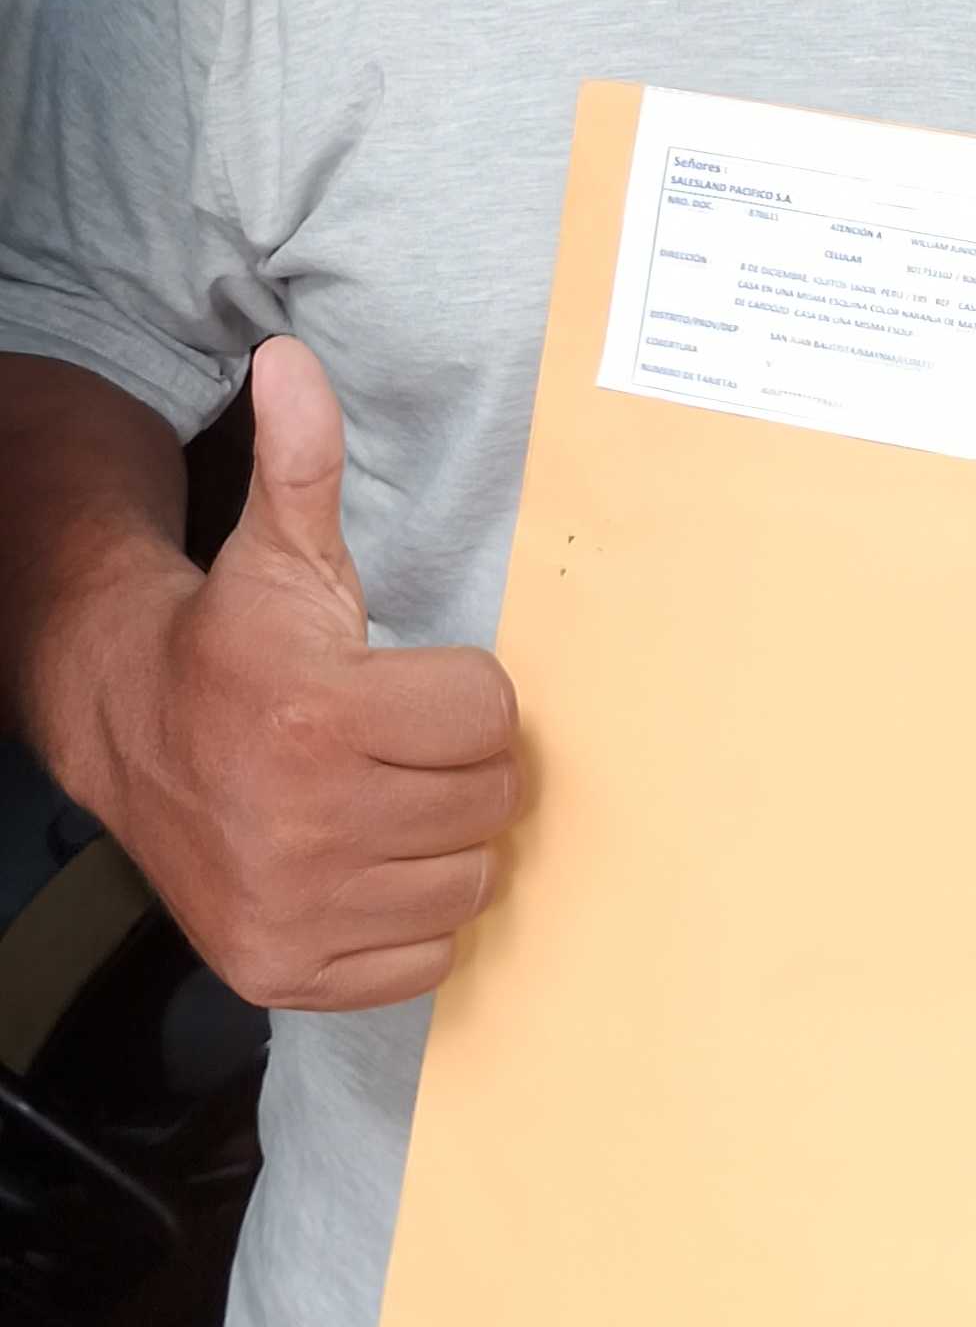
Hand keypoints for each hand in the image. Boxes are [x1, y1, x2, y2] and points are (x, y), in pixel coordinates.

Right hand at [101, 338, 521, 1011]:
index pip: (492, 717)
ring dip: (443, 841)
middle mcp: (305, 823)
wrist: (132, 735)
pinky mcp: (285, 970)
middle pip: (490, 803)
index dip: (464, 695)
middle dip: (460, 766)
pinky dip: (408, 916)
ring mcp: (294, 908)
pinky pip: (424, 958)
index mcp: (318, 713)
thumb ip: (304, 457)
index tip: (416, 683)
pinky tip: (364, 861)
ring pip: (468, 884)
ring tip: (387, 796)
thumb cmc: (234, 640)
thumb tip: (290, 357)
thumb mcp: (276, 548)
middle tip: (406, 742)